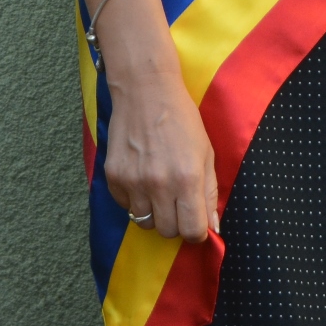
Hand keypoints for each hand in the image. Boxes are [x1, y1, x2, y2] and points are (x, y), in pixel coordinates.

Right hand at [101, 69, 220, 242]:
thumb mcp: (206, 153)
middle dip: (176, 223)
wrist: (146, 93)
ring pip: (144, 222)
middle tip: (178, 203)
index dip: (197, 231)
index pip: (192, 230)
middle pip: (168, 231)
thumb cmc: (182, 121)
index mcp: (187, 178)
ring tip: (159, 189)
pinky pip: (125, 207)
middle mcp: (159, 184)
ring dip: (154, 213)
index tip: (196, 222)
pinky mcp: (113, 177)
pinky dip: (135, 200)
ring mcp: (133, 182)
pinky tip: (142, 178)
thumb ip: (209, 192)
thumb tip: (212, 226)